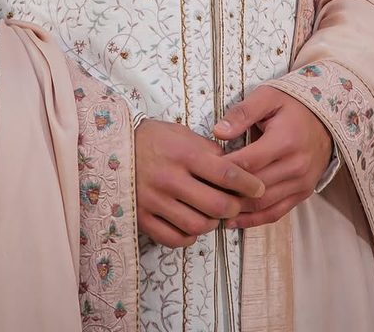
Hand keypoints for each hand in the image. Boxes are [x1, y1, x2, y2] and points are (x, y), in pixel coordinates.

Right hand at [135, 118, 265, 247]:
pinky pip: (175, 239)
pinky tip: (192, 224)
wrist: (114, 147)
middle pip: (216, 205)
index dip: (249, 184)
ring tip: (213, 214)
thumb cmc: (154, 139)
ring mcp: (155, 201)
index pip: (227, 174)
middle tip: (236, 204)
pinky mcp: (143, 218)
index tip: (259, 188)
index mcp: (183, 153)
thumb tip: (235, 171)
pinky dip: (189, 236)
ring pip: (198, 226)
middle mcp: (170, 178)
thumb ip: (208, 152)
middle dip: (234, 207)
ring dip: (212, 223)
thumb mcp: (182, 134)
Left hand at [212, 86, 331, 229]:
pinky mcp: (303, 193)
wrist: (325, 119)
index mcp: (285, 140)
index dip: (224, 169)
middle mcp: (296, 166)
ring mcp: (301, 183)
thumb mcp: (267, 97)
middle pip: (254, 187)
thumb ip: (242, 113)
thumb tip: (218, 132)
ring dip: (237, 209)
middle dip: (227, 192)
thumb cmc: (291, 105)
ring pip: (263, 204)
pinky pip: (276, 213)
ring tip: (212, 209)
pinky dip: (254, 219)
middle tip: (202, 193)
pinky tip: (234, 221)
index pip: (248, 162)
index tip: (204, 169)